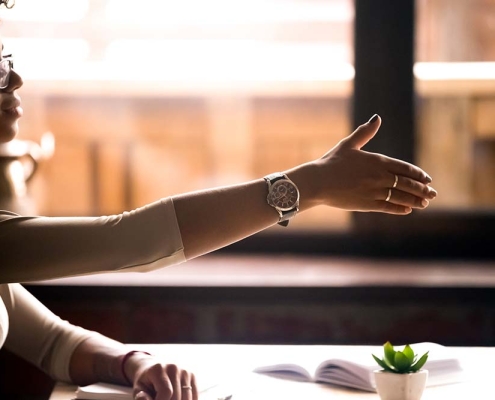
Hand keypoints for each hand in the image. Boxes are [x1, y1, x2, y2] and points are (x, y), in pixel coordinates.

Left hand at [126, 355, 197, 399]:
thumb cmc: (146, 380)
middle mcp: (174, 367)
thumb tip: (144, 399)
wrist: (154, 367)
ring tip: (168, 399)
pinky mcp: (192, 375)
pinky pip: (194, 396)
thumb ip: (142, 396)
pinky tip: (178, 399)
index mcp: (159, 369)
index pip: (166, 392)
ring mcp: (185, 371)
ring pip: (187, 398)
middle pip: (177, 397)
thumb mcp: (139, 388)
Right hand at [303, 115, 436, 213]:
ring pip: (401, 197)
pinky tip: (407, 210)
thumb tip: (377, 118)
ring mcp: (375, 191)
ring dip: (415, 200)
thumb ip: (365, 133)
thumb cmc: (330, 162)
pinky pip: (389, 207)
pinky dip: (400, 209)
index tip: (427, 179)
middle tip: (433, 193)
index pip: (404, 168)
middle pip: (407, 183)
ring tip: (424, 203)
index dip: (418, 174)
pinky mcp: (367, 204)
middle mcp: (379, 176)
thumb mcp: (348, 145)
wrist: (318, 182)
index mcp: (377, 161)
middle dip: (422, 189)